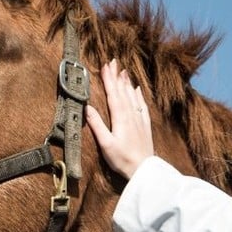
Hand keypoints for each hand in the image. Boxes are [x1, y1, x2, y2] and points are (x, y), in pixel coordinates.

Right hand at [85, 59, 153, 179]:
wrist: (144, 170)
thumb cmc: (122, 159)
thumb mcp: (105, 144)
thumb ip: (96, 124)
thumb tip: (86, 107)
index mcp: (120, 118)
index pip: (113, 94)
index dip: (109, 79)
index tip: (105, 66)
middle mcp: (131, 115)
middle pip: (123, 91)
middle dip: (117, 76)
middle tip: (113, 61)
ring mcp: (139, 119)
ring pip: (133, 96)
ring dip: (127, 83)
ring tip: (123, 71)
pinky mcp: (145, 126)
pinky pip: (142, 105)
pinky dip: (139, 95)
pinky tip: (137, 89)